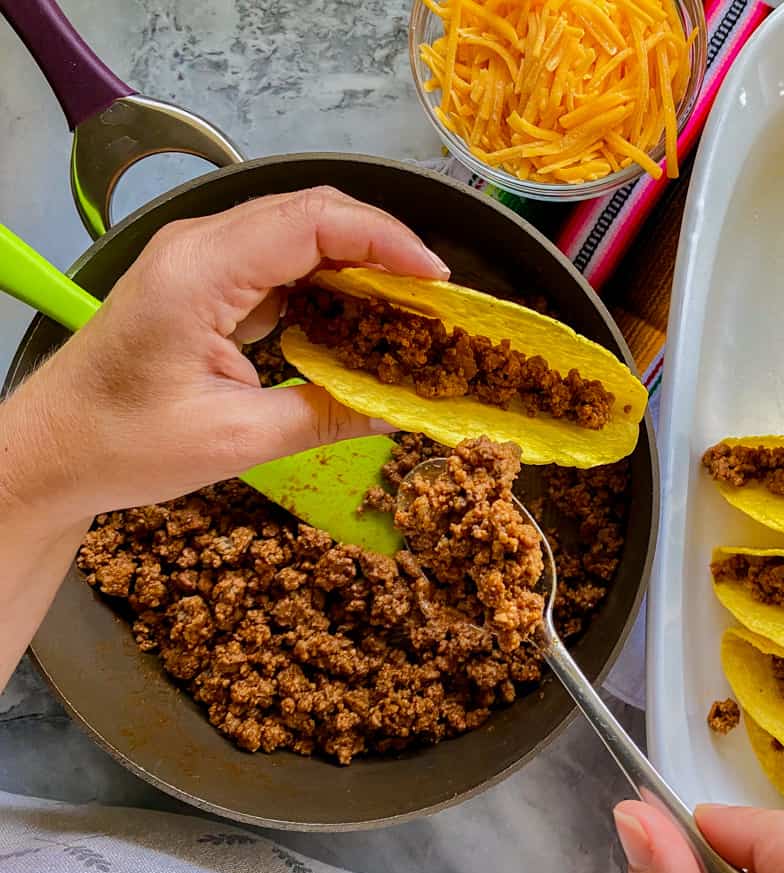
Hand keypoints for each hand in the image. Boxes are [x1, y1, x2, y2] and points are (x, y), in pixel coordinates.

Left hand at [0, 186, 447, 528]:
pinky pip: (281, 260)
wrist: (49, 452)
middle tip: (434, 297)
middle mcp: (200, 246)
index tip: (435, 280)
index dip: (386, 240)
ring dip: (359, 260)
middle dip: (383, 245)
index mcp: (201, 272)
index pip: (313, 221)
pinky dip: (330, 280)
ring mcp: (200, 258)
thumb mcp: (237, 439)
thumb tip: (402, 411)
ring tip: (409, 306)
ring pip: (300, 230)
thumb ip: (327, 416)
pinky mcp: (205, 279)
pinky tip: (360, 317)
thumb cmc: (123, 445)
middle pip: (311, 211)